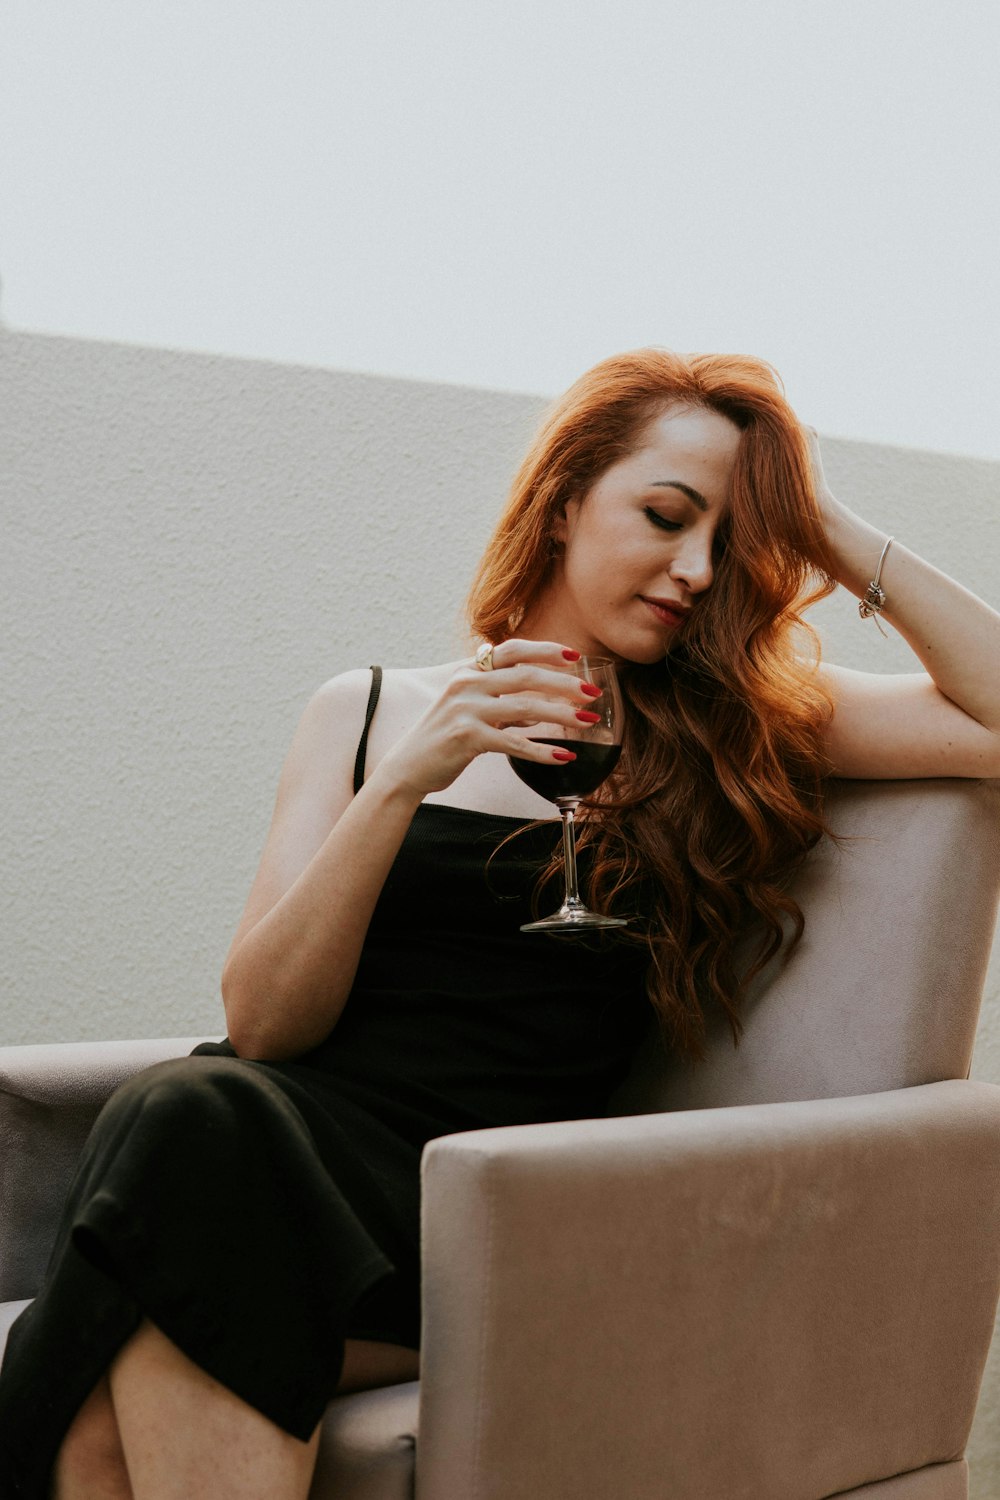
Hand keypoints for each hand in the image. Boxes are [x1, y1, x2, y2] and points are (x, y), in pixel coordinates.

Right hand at [373, 640, 601, 797]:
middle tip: (592, 693)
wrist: (407, 767)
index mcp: (468, 670)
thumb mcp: (469, 709)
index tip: (576, 655)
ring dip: (562, 714)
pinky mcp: (467, 738)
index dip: (546, 650)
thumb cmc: (443, 737)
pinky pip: (514, 743)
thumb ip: (502, 701)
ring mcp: (465, 709)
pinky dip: (542, 750)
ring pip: (525, 706)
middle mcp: (466, 683)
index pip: (513, 649)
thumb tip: (542, 705)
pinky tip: (564, 756)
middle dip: (564, 683)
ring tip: (587, 721)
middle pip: (526, 675)